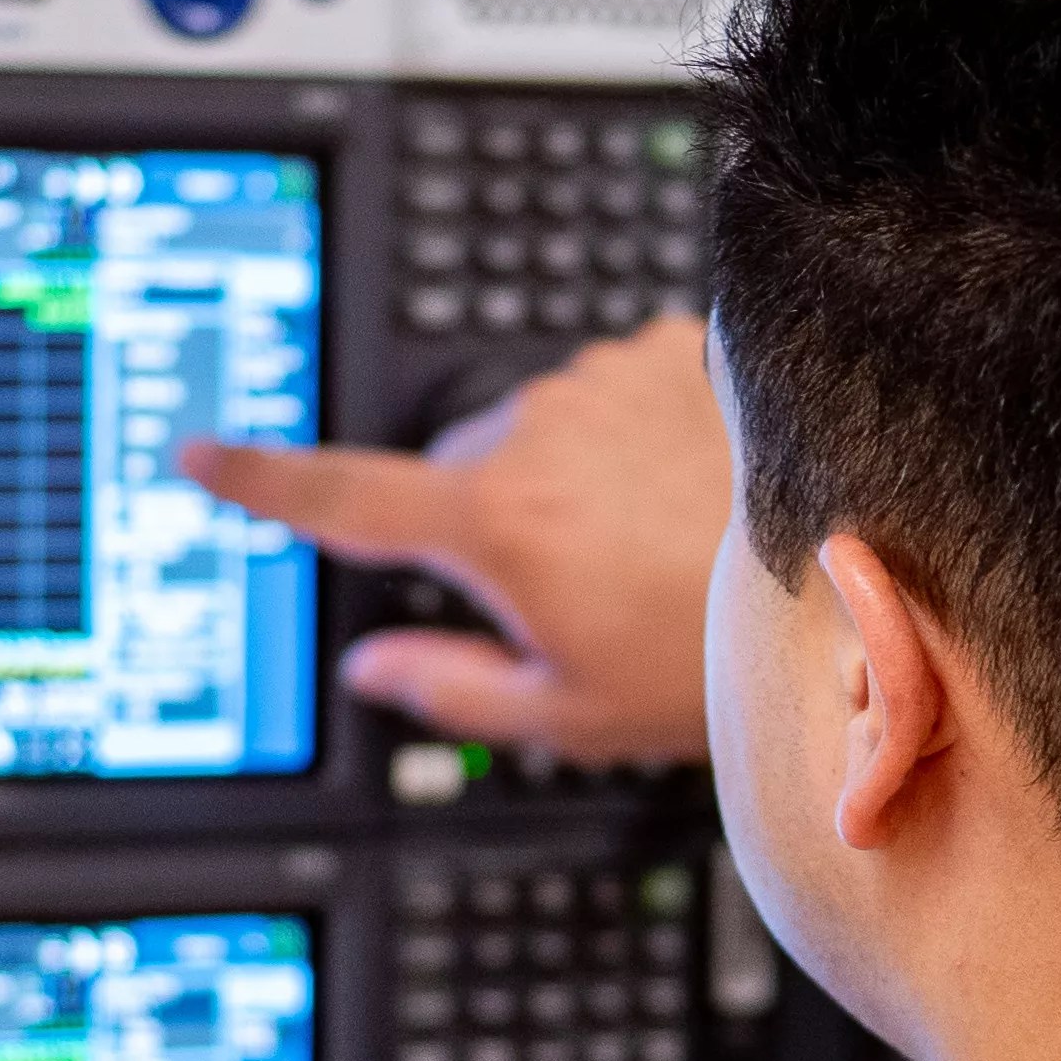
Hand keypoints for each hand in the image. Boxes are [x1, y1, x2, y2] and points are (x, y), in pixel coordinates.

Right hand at [181, 314, 726, 764]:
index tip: (197, 454)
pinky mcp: (671, 348)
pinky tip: (690, 488)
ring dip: (571, 475)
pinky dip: (634, 433)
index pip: (340, 499)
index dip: (258, 481)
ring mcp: (605, 379)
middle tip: (575, 591)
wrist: (863, 578)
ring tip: (654, 543)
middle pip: (458, 469)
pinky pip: (616, 389)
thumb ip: (448, 687)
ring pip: (543, 428)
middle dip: (487, 521)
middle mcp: (537, 431)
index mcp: (493, 523)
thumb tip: (373, 670)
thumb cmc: (721, 655)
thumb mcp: (568, 712)